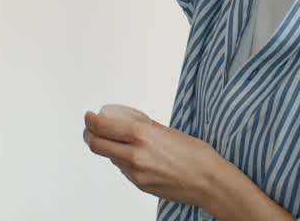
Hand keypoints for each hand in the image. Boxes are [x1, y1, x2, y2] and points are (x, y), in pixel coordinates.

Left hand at [83, 104, 223, 207]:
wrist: (210, 182)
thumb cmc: (194, 154)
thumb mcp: (165, 130)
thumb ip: (141, 125)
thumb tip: (123, 121)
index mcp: (141, 136)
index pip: (101, 127)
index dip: (90, 120)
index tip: (89, 116)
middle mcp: (135, 156)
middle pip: (95, 145)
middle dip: (89, 135)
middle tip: (91, 129)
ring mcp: (136, 173)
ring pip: (109, 158)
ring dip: (109, 148)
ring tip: (122, 142)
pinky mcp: (140, 185)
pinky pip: (123, 170)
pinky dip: (123, 161)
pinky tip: (138, 157)